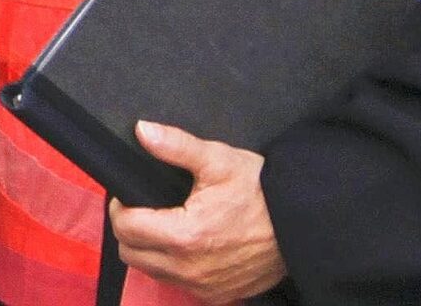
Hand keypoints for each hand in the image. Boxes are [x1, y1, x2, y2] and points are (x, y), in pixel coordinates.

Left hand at [108, 122, 284, 304]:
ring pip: (151, 271)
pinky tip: (188, 245)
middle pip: (131, 254)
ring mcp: (202, 286)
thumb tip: (142, 131)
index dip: (121, 206)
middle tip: (145, 207)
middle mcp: (188, 268)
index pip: (126, 227)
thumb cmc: (260, 191)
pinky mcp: (215, 296)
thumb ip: (176, 146)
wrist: (300, 224)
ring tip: (166, 224)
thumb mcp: (219, 160)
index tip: (128, 194)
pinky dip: (173, 266)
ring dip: (148, 249)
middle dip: (129, 229)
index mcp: (185, 235)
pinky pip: (177, 284)